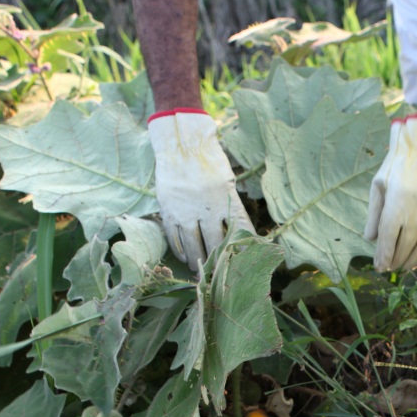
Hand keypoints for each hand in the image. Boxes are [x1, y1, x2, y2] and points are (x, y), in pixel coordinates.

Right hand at [147, 109, 253, 271]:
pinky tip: (185, 257)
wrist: (180, 144)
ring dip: (199, 260)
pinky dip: (180, 250)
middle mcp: (205, 210)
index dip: (244, 245)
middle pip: (215, 244)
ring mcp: (184, 212)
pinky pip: (174, 237)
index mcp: (224, 200)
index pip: (239, 230)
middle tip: (221, 272)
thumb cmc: (208, 160)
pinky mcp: (168, 211)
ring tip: (201, 270)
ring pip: (193, 246)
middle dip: (219, 260)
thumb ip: (231, 204)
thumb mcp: (227, 180)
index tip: (248, 257)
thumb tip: (239, 229)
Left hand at [365, 115, 416, 271]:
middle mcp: (416, 216)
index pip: (388, 242)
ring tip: (405, 267)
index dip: (383, 258)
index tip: (380, 267)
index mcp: (396, 208)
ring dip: (412, 262)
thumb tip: (370, 240)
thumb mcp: (380, 185)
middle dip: (395, 261)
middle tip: (391, 267)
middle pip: (404, 249)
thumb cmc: (401, 165)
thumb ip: (374, 213)